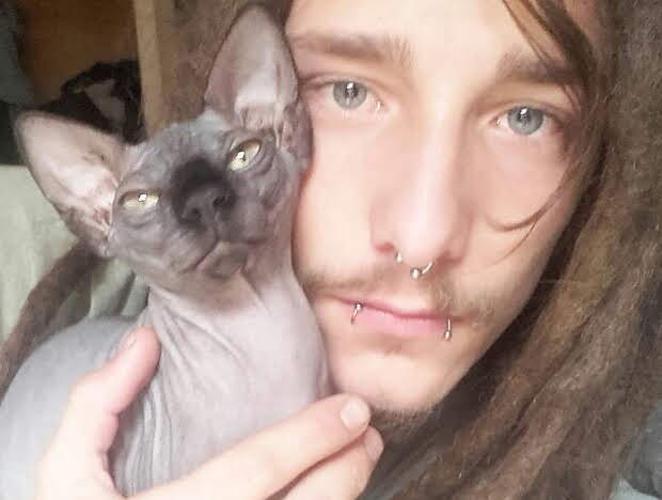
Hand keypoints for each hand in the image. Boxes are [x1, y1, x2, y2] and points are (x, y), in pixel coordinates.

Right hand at [35, 327, 382, 499]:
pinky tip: (329, 495)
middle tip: (370, 433)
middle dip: (346, 470)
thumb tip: (144, 340)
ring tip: (363, 459)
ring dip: (345, 496)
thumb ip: (96, 404)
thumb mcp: (64, 474)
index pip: (258, 471)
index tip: (352, 408)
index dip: (312, 437)